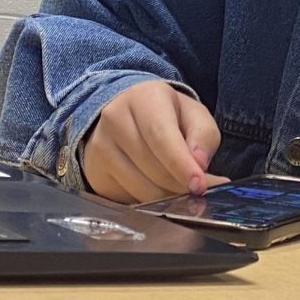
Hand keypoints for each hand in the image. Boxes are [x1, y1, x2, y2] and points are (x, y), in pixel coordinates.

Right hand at [80, 80, 228, 203]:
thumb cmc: (168, 115)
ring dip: (167, 196)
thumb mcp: (194, 116)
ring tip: (180, 187)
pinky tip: (157, 187)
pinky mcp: (95, 171)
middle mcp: (115, 119)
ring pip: (139, 188)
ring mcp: (100, 146)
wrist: (127, 114)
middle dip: (180, 184)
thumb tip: (199, 166)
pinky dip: (149, 201)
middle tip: (198, 189)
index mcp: (144, 98)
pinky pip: (127, 199)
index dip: (181, 164)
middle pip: (152, 166)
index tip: (199, 185)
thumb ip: (204, 138)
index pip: (161, 136)